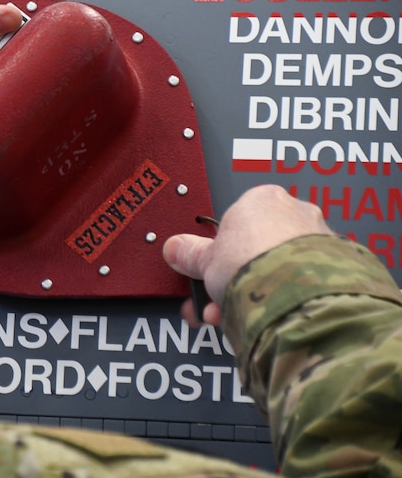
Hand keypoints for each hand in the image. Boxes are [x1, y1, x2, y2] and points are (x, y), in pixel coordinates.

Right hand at [163, 185, 333, 325]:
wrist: (293, 292)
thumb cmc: (251, 263)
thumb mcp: (206, 261)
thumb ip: (190, 253)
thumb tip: (175, 249)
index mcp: (260, 199)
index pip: (235, 223)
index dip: (218, 253)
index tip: (210, 274)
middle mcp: (294, 211)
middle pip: (257, 247)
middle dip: (234, 277)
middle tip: (218, 300)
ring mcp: (319, 236)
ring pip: (279, 265)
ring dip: (254, 290)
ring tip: (235, 315)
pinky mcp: (338, 264)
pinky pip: (300, 280)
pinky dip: (283, 297)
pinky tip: (265, 315)